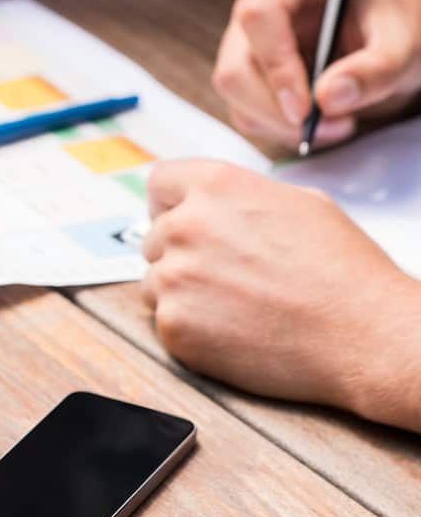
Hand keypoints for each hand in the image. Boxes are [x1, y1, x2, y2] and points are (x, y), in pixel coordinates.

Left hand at [140, 160, 420, 420]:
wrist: (362, 334)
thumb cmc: (342, 271)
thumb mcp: (301, 204)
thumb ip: (244, 198)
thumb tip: (217, 206)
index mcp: (216, 186)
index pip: (160, 182)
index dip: (170, 203)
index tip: (178, 219)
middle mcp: (185, 225)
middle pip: (155, 237)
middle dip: (182, 253)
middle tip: (226, 275)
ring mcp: (174, 277)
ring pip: (155, 281)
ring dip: (182, 292)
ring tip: (235, 305)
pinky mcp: (173, 324)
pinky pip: (164, 321)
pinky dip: (190, 327)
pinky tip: (231, 329)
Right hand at [213, 0, 420, 150]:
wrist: (390, 45)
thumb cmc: (393, 29)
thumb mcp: (402, 44)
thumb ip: (375, 68)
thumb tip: (329, 96)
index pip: (259, 17)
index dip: (276, 66)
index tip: (305, 108)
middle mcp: (259, 17)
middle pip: (235, 69)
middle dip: (276, 110)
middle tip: (324, 127)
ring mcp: (248, 50)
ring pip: (236, 98)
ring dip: (280, 126)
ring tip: (334, 126)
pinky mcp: (249, 82)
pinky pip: (246, 116)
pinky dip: (279, 132)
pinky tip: (319, 126)